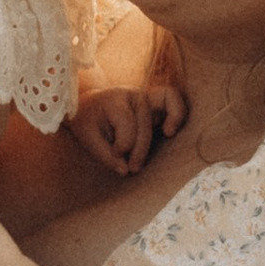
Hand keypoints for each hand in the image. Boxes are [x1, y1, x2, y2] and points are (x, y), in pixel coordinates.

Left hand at [67, 83, 185, 176]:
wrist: (91, 108)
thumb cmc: (88, 122)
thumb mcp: (87, 138)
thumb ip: (104, 155)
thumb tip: (125, 170)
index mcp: (114, 99)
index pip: (126, 123)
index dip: (122, 145)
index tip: (115, 155)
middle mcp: (133, 95)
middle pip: (145, 123)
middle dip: (139, 150)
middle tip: (131, 169)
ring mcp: (147, 97)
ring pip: (166, 106)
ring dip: (166, 127)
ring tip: (162, 140)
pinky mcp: (156, 105)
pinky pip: (173, 101)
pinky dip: (177, 114)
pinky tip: (170, 132)